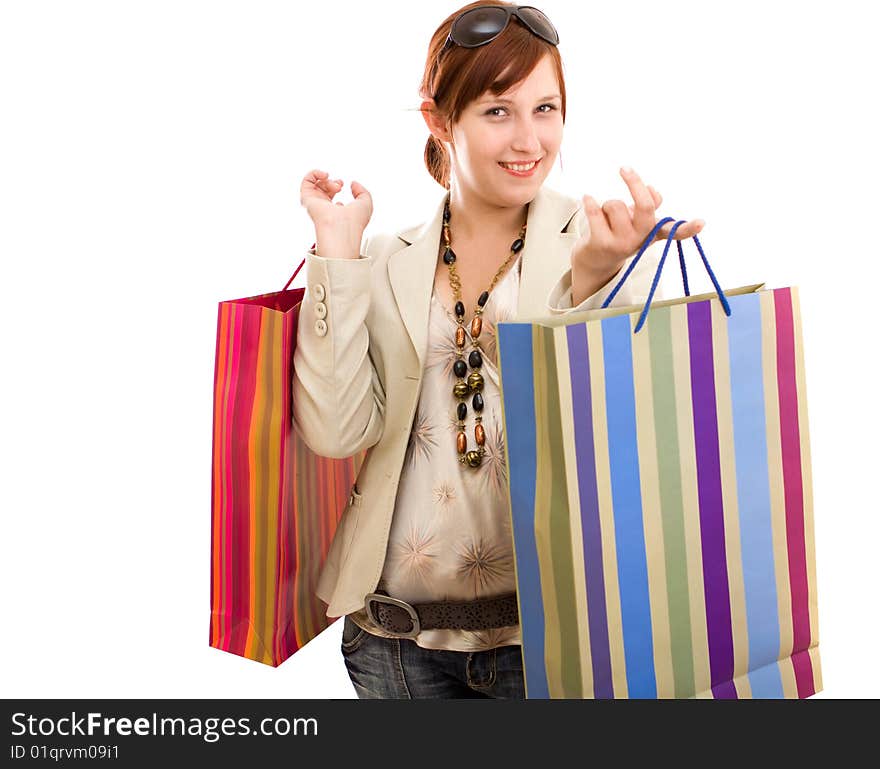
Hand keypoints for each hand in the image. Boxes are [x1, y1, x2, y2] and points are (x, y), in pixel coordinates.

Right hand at [300, 169, 372, 257]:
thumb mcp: (366, 202)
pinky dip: (315, 173)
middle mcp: (323, 208)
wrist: (343, 227)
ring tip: (335, 186)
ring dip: (327, 180)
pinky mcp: (307, 199)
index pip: (331, 195)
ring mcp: (315, 204)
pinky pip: (306, 181)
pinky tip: (325, 175)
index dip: (337, 185)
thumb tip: (353, 184)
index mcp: (335, 211)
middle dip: (332, 182)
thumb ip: (362, 191)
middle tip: (340, 186)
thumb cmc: (355, 221)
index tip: (344, 185)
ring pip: (315, 184)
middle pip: (322, 188)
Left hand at [572, 166, 704, 279]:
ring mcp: (622, 243)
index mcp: (654, 232)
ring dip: (607, 204)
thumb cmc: (620, 233)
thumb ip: (649, 204)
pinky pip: (595, 212)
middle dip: (634, 183)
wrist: (596, 260)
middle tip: (624, 169)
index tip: (701, 223)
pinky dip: (589, 202)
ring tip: (605, 217)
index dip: (688, 228)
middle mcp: (641, 239)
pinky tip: (587, 198)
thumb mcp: (639, 221)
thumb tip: (651, 190)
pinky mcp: (601, 244)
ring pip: (615, 204)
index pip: (676, 231)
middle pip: (645, 205)